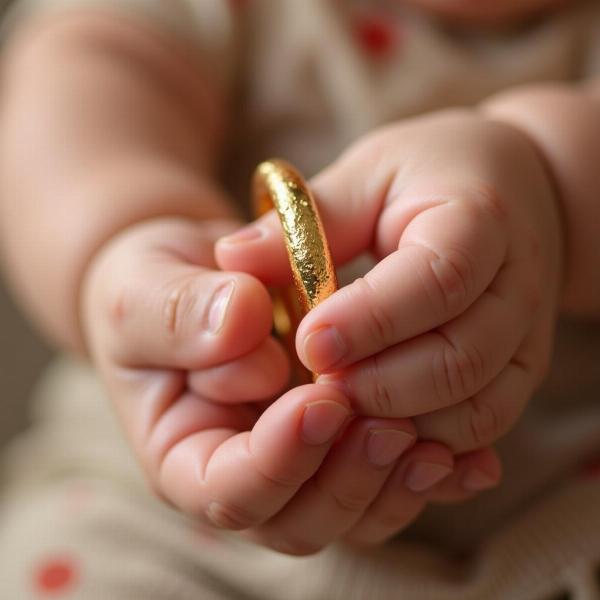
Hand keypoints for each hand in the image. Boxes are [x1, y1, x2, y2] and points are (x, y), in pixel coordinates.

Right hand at [82, 216, 500, 553]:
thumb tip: (244, 328)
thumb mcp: (141, 292)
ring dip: (393, 482)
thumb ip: (179, 314)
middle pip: (300, 518)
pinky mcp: (340, 437)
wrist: (189, 277)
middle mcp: (247, 470)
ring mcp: (298, 458)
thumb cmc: (150, 289)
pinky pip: (388, 474)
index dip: (275, 461)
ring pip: (353, 509)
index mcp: (184, 454)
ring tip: (429, 441)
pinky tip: (470, 457)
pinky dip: (430, 471)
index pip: (227, 491)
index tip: (316, 403)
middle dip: (345, 480)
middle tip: (382, 424)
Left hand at [216, 110, 562, 454]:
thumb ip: (307, 220)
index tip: (308, 342)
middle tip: (312, 390)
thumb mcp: (367, 174)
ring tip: (338, 411)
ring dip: (400, 423)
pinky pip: (483, 426)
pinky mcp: (520, 372)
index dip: (370, 319)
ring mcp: (525, 338)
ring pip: (475, 409)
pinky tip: (378, 431)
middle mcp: (517, 286)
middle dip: (377, 386)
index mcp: (479, 218)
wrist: (514, 192)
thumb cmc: (429, 177)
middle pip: (459, 359)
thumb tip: (232, 258)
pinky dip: (430, 442)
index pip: (438, 279)